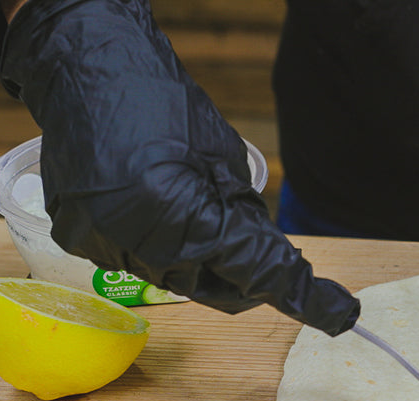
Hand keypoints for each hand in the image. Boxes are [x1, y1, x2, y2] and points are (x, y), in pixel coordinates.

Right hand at [0, 0, 358, 334]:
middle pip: (214, 288)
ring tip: (182, 195)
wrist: (82, 68)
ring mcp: (104, 246)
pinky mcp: (79, 241)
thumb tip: (268, 255)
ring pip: (173, 277)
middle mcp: (141, 244)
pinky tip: (147, 199)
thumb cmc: (158, 99)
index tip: (340, 314)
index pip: (259, 271)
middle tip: (245, 229)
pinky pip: (134, 259)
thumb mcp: (222, 156)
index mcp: (184, 217)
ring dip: (194, 254)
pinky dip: (153, 241)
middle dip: (239, 270)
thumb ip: (246, 215)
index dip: (304, 296)